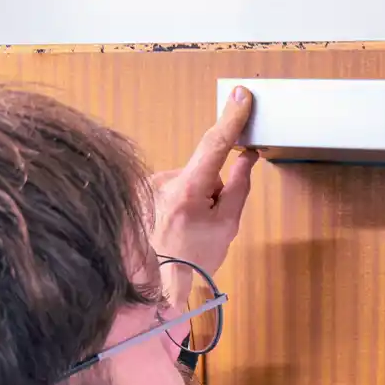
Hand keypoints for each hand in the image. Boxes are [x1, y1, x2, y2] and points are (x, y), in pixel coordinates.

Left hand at [150, 85, 257, 288]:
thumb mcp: (226, 227)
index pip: (214, 145)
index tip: (242, 97)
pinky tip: (171, 227)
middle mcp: (161, 182)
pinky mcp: (139, 191)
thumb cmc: (193, 261)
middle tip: (207, 225)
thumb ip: (239, 187)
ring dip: (193, 200)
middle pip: (203, 171)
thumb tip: (246, 157)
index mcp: (186, 190)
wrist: (156, 286)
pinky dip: (178, 204)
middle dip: (212, 191)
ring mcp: (147, 186)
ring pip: (186, 181)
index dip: (231, 120)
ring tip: (187, 231)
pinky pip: (170, 189)